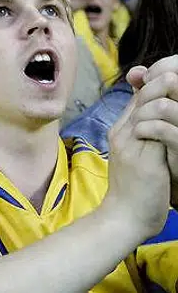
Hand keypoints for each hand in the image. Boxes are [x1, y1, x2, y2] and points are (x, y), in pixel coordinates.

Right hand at [114, 61, 177, 208]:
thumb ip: (144, 135)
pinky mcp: (143, 159)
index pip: (139, 95)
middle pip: (145, 96)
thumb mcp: (137, 157)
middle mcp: (122, 133)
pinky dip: (175, 122)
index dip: (159, 82)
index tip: (177, 75)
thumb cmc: (134, 191)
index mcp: (121, 131)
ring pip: (152, 108)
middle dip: (168, 81)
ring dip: (173, 97)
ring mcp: (131, 144)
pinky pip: (160, 131)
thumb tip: (158, 117)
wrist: (123, 218)